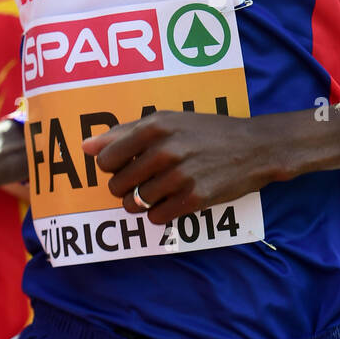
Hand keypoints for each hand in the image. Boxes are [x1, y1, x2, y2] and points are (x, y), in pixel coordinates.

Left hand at [82, 111, 273, 224]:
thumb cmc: (206, 131)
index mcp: (154, 127)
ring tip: (157, 191)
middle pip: (117, 184)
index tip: (126, 165)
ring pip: (135, 204)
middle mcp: (165, 150)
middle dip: (125, 187)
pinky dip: (159, 214)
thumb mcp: (168, 121)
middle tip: (144, 180)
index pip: (105, 159)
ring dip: (140, 203)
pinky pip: (157, 217)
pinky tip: (172, 201)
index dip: (112, 167)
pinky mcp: (194, 198)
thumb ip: (125, 132)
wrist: (254, 147)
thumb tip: (85, 147)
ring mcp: (180, 176)